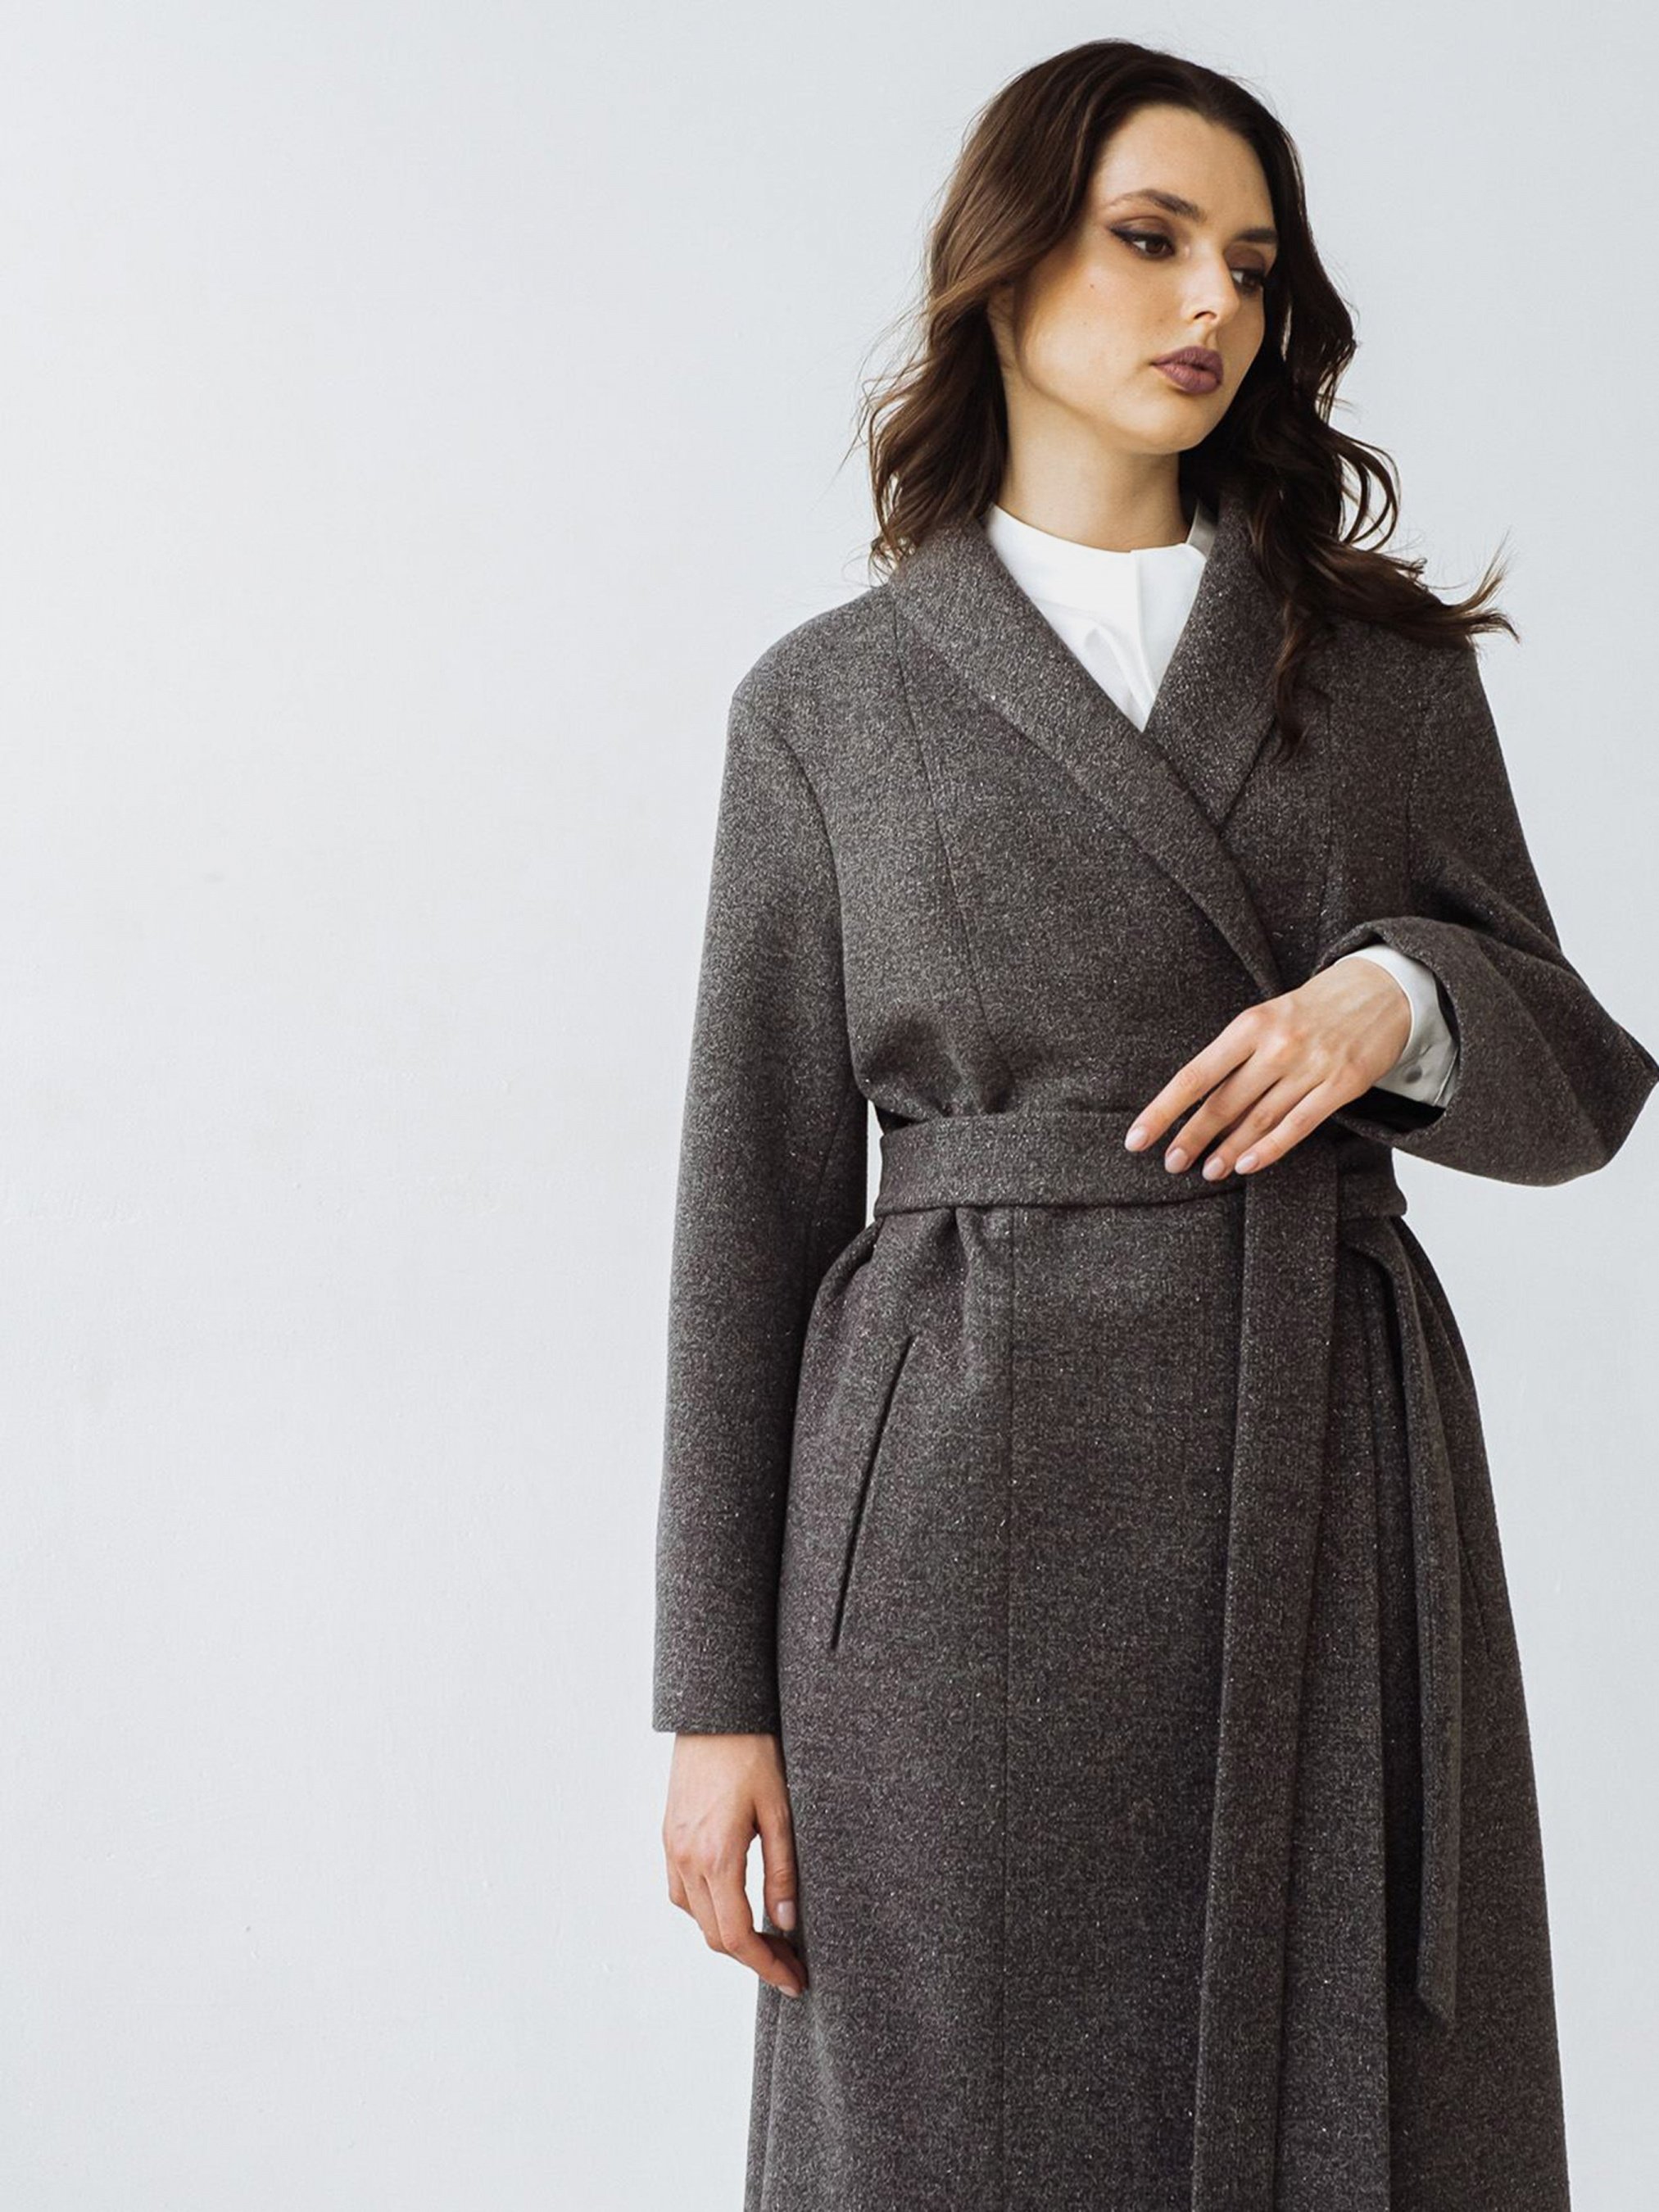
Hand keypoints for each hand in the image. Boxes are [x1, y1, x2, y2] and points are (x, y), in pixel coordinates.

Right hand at [662, 1731, 805, 1996]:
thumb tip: (786, 1925)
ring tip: (768, 1938)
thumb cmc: (753, 1753)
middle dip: (753, 1958)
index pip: (738, 1936)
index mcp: (716, 1856)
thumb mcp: (780, 1812)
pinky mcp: (669, 1836)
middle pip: (715, 1935)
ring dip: (729, 1935)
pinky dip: (708, 1909)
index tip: (794, 1981)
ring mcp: (672, 1848)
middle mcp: (686, 1858)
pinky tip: (735, 1902)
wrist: (715, 1713)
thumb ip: (782, 1873)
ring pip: (695, 1916)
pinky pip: (682, 1891)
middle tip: (791, 1964)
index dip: (767, 1967)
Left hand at [1123, 958, 1413, 1178]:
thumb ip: (1235, 1056)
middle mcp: (1277, 1045)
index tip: (1137, 1139)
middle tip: (1170, 1164)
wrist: (1382, 988)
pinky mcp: (1342, 1084)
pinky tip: (1246, 1165)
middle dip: (1192, 1137)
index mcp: (1249, 1025)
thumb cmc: (1312, 1008)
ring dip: (1227, 1149)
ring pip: (1258, 1118)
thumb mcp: (1266, 1017)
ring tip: (1206, 1172)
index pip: (1195, 1075)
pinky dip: (1270, 1148)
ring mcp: (1311, 1066)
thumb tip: (1198, 1104)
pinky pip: (1299, 1124)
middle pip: (1223, 1102)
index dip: (1163, 1110)